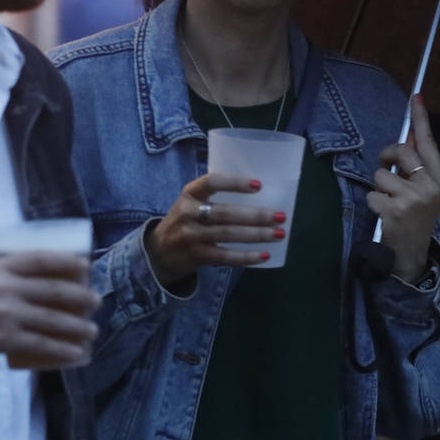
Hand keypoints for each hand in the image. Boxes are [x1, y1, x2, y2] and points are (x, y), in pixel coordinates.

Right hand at [0, 251, 100, 371]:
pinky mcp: (3, 338)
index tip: (86, 266)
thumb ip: (7, 278)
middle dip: (81, 296)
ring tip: (92, 331)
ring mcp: (4, 312)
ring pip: (52, 318)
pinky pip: (42, 344)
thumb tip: (44, 282)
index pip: (40, 257)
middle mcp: (3, 286)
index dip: (67, 260)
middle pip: (53, 289)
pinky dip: (63, 350)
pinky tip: (76, 354)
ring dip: (78, 326)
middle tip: (97, 302)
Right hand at [145, 173, 285, 287]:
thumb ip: (215, 196)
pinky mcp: (196, 256)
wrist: (158, 251)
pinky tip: (264, 255)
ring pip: (228, 235)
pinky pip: (225, 257)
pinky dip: (246, 257)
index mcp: (190, 193)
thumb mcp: (192, 202)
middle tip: (281, 216)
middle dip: (256, 215)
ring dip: (257, 235)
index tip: (259, 185)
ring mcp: (190, 236)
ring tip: (279, 234)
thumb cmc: (185, 220)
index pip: (212, 182)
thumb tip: (261, 194)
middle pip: (226, 213)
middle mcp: (188, 213)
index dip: (235, 183)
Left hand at [367, 95, 439, 281]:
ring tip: (389, 200)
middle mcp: (432, 186)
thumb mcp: (425, 189)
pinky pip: (372, 193)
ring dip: (379, 186)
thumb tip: (412, 135)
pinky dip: (373, 202)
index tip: (416, 97)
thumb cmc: (417, 216)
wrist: (412, 252)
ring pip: (381, 173)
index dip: (421, 119)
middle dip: (388, 156)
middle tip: (388, 169)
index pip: (429, 142)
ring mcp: (414, 199)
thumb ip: (419, 164)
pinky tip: (384, 213)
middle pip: (401, 151)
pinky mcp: (395, 211)